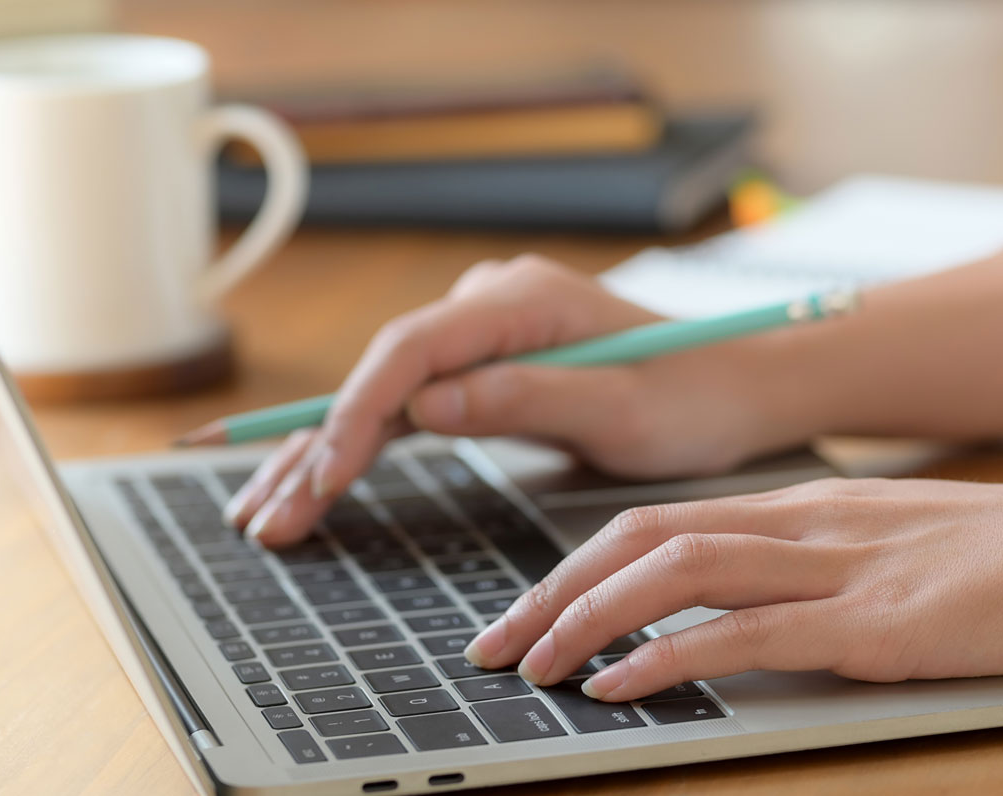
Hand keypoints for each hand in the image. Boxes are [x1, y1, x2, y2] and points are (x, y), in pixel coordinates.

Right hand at [226, 255, 813, 546]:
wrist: (743, 384)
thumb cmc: (696, 396)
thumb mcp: (620, 408)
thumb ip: (524, 399)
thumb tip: (426, 406)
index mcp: (521, 301)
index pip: (411, 352)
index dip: (355, 415)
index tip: (324, 478)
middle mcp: (490, 304)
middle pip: (379, 374)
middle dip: (315, 447)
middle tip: (261, 517)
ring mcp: (482, 332)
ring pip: (381, 394)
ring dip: (321, 455)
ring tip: (260, 515)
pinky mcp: (483, 364)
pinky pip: (405, 405)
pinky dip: (358, 449)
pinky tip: (309, 485)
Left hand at [464, 467, 1002, 700]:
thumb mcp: (904, 549)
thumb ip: (827, 570)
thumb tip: (760, 613)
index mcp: (810, 508)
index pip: (662, 521)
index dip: (580, 564)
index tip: (529, 608)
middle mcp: (809, 525)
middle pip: (642, 538)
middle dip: (552, 592)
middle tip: (492, 645)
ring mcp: (839, 568)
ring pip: (674, 572)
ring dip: (584, 621)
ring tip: (529, 668)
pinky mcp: (876, 623)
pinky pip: (744, 633)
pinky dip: (664, 658)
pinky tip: (616, 685)